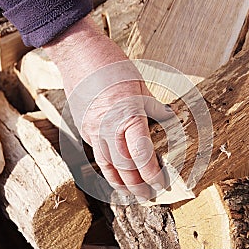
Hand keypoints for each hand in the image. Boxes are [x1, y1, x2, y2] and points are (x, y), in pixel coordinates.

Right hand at [44, 15, 170, 201]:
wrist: (78, 53)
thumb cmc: (111, 65)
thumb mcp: (140, 84)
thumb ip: (154, 107)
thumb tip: (171, 117)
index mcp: (127, 115)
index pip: (141, 154)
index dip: (152, 173)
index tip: (161, 183)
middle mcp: (107, 127)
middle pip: (123, 166)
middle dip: (137, 185)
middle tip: (149, 196)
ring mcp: (93, 129)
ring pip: (106, 165)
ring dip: (120, 183)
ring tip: (131, 194)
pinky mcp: (84, 128)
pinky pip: (97, 154)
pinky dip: (107, 168)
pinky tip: (115, 174)